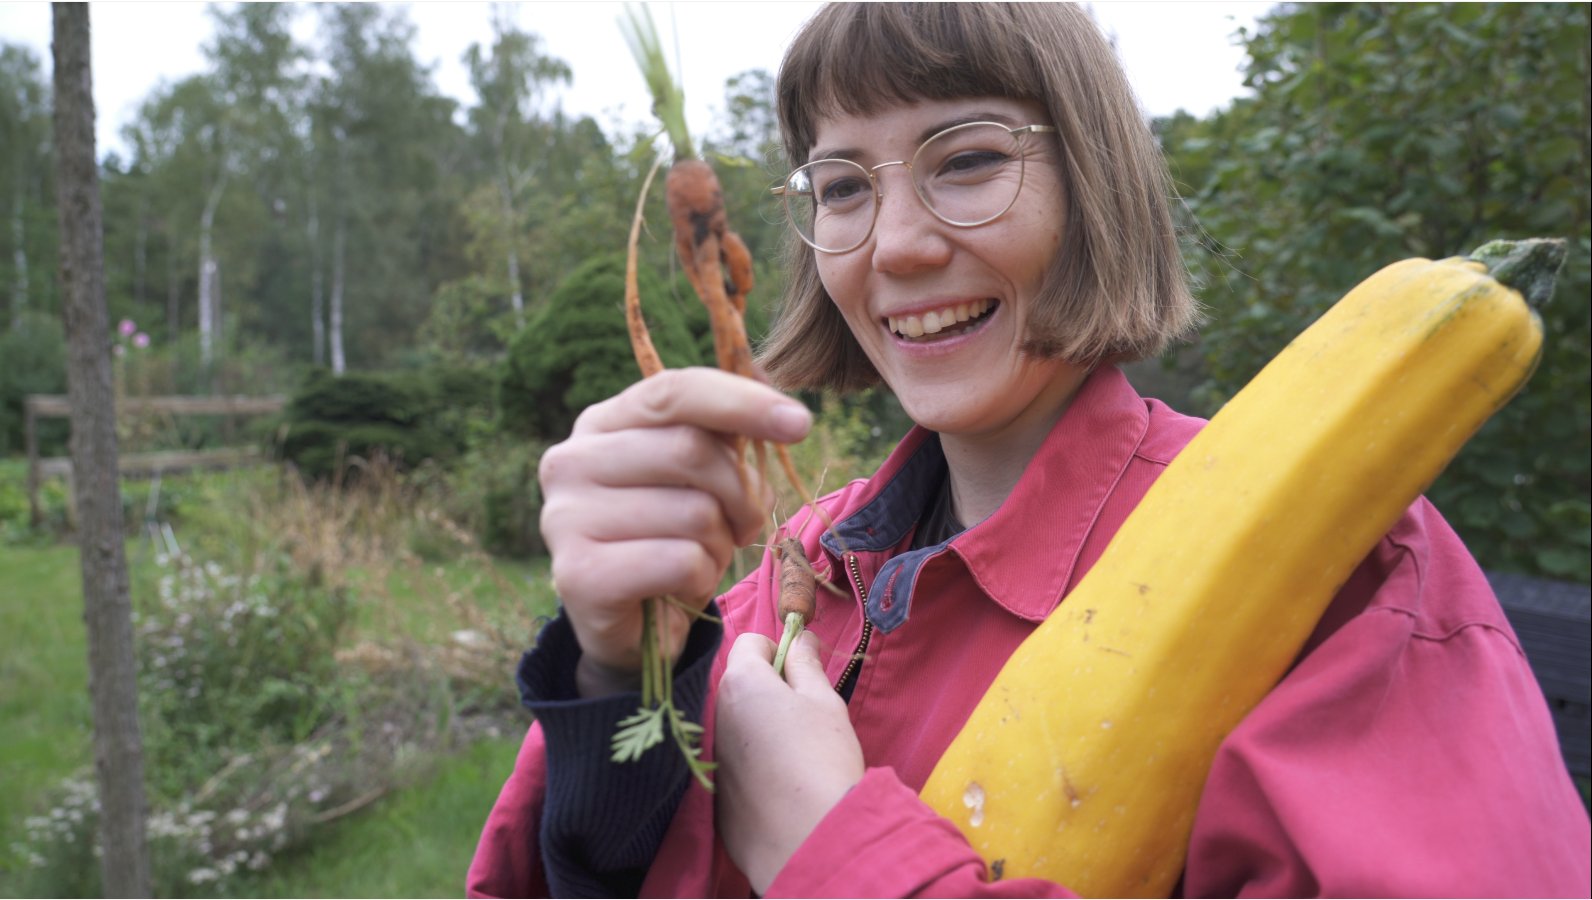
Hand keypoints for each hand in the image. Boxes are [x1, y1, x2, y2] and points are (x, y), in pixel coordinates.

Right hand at [537, 367, 811, 696]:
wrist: (632, 627)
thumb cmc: (672, 537)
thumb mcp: (702, 476)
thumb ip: (729, 433)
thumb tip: (785, 411)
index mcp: (601, 423)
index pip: (675, 391)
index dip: (743, 402)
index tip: (799, 423)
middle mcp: (570, 461)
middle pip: (691, 450)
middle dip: (741, 491)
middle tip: (745, 521)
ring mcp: (565, 518)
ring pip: (694, 511)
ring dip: (721, 541)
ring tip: (703, 555)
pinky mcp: (578, 574)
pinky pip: (682, 561)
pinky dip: (702, 576)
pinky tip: (683, 585)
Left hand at [716, 630, 864, 893]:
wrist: (809, 839)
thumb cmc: (822, 758)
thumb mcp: (824, 701)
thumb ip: (806, 663)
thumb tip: (801, 638)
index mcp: (742, 683)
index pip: (749, 641)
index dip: (778, 649)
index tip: (801, 673)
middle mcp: (715, 715)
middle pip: (740, 684)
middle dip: (768, 689)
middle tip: (805, 715)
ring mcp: (712, 756)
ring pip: (736, 725)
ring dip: (759, 726)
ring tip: (795, 754)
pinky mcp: (715, 794)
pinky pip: (734, 764)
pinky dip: (754, 766)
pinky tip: (781, 786)